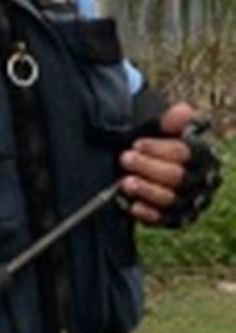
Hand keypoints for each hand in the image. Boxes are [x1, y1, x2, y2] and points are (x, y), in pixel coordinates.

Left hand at [121, 104, 217, 227]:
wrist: (145, 168)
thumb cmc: (153, 147)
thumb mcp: (156, 131)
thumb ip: (168, 122)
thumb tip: (182, 111)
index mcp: (206, 155)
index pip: (188, 153)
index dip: (160, 149)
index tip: (137, 144)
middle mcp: (206, 180)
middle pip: (179, 177)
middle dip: (149, 168)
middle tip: (125, 159)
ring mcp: (195, 202)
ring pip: (173, 200)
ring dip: (147, 191)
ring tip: (125, 182)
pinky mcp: (181, 219)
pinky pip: (167, 221)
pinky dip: (149, 214)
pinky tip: (132, 205)